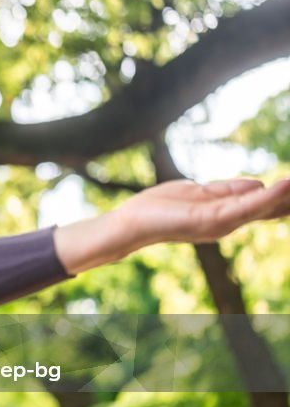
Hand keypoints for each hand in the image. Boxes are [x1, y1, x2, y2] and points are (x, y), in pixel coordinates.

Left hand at [53, 176, 289, 275]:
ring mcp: (222, 223)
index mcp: (228, 214)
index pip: (268, 205)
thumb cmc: (161, 207)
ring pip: (265, 207)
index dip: (288, 196)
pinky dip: (268, 195)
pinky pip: (245, 206)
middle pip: (273, 208)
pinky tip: (287, 184)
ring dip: (289, 195)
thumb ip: (230, 190)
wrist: (132, 222)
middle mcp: (230, 222)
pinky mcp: (211, 220)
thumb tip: (259, 183)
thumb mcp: (202, 192)